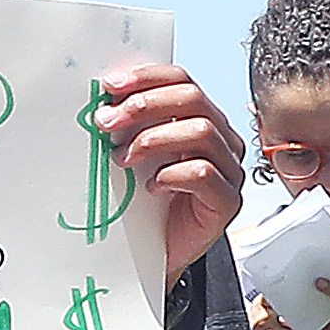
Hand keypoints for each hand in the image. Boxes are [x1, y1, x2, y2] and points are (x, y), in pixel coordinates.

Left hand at [95, 67, 246, 277]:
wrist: (156, 252)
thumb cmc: (146, 200)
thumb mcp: (134, 153)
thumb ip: (128, 125)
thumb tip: (100, 101)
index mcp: (201, 119)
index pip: (182, 80)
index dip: (146, 77)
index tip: (110, 86)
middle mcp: (221, 140)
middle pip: (192, 100)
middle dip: (144, 105)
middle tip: (106, 121)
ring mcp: (228, 170)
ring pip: (201, 131)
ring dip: (152, 139)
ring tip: (122, 158)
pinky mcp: (227, 201)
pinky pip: (203, 173)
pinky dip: (169, 174)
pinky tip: (150, 187)